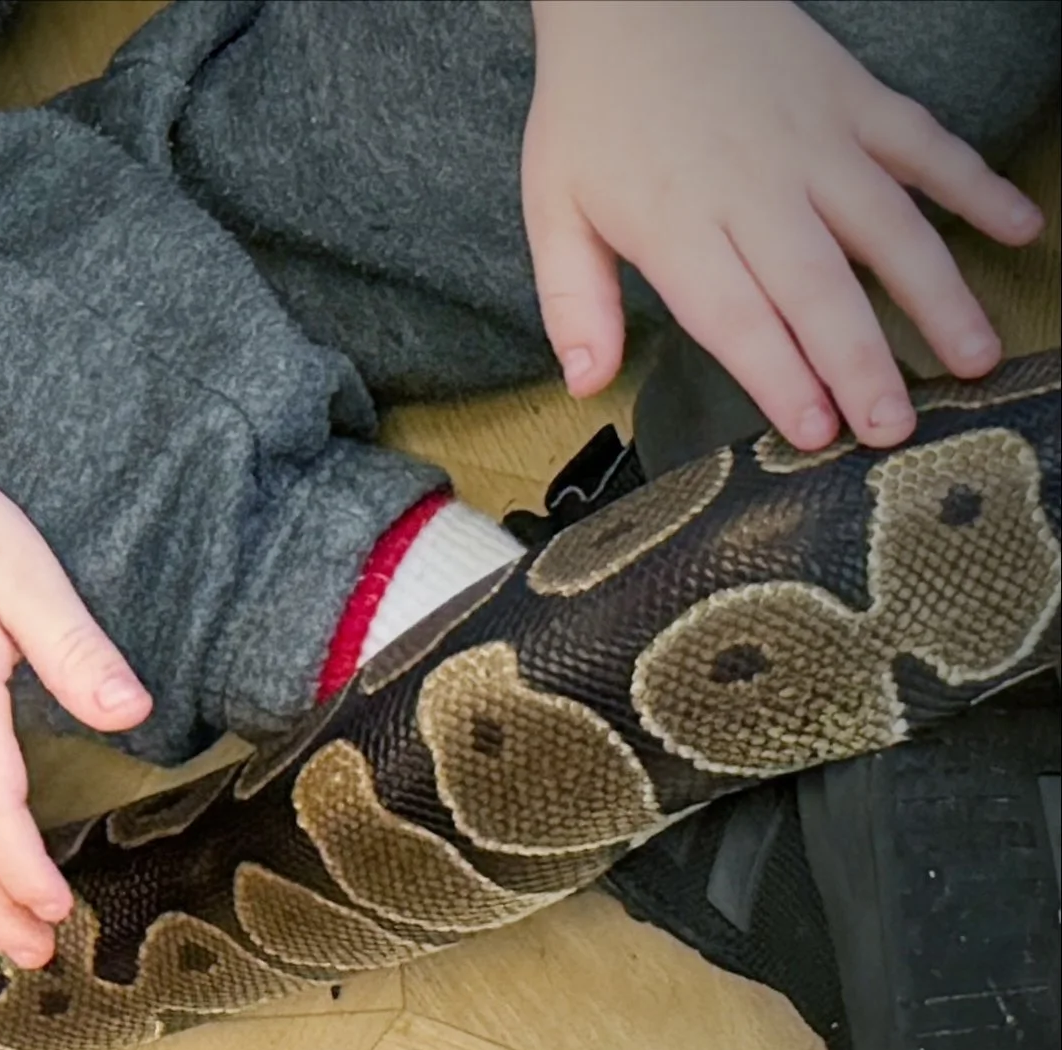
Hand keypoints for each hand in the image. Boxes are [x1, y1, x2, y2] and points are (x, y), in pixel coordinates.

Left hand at [523, 0, 1043, 448]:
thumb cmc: (594, 109)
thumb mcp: (552, 207)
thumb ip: (572, 300)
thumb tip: (585, 381)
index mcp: (677, 224)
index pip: (736, 318)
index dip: (778, 377)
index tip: (815, 431)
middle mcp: (755, 188)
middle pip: (818, 289)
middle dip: (861, 364)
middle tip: (898, 427)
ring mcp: (814, 142)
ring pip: (889, 228)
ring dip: (937, 295)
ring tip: (974, 358)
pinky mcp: (854, 101)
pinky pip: (927, 146)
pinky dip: (976, 186)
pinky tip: (1018, 230)